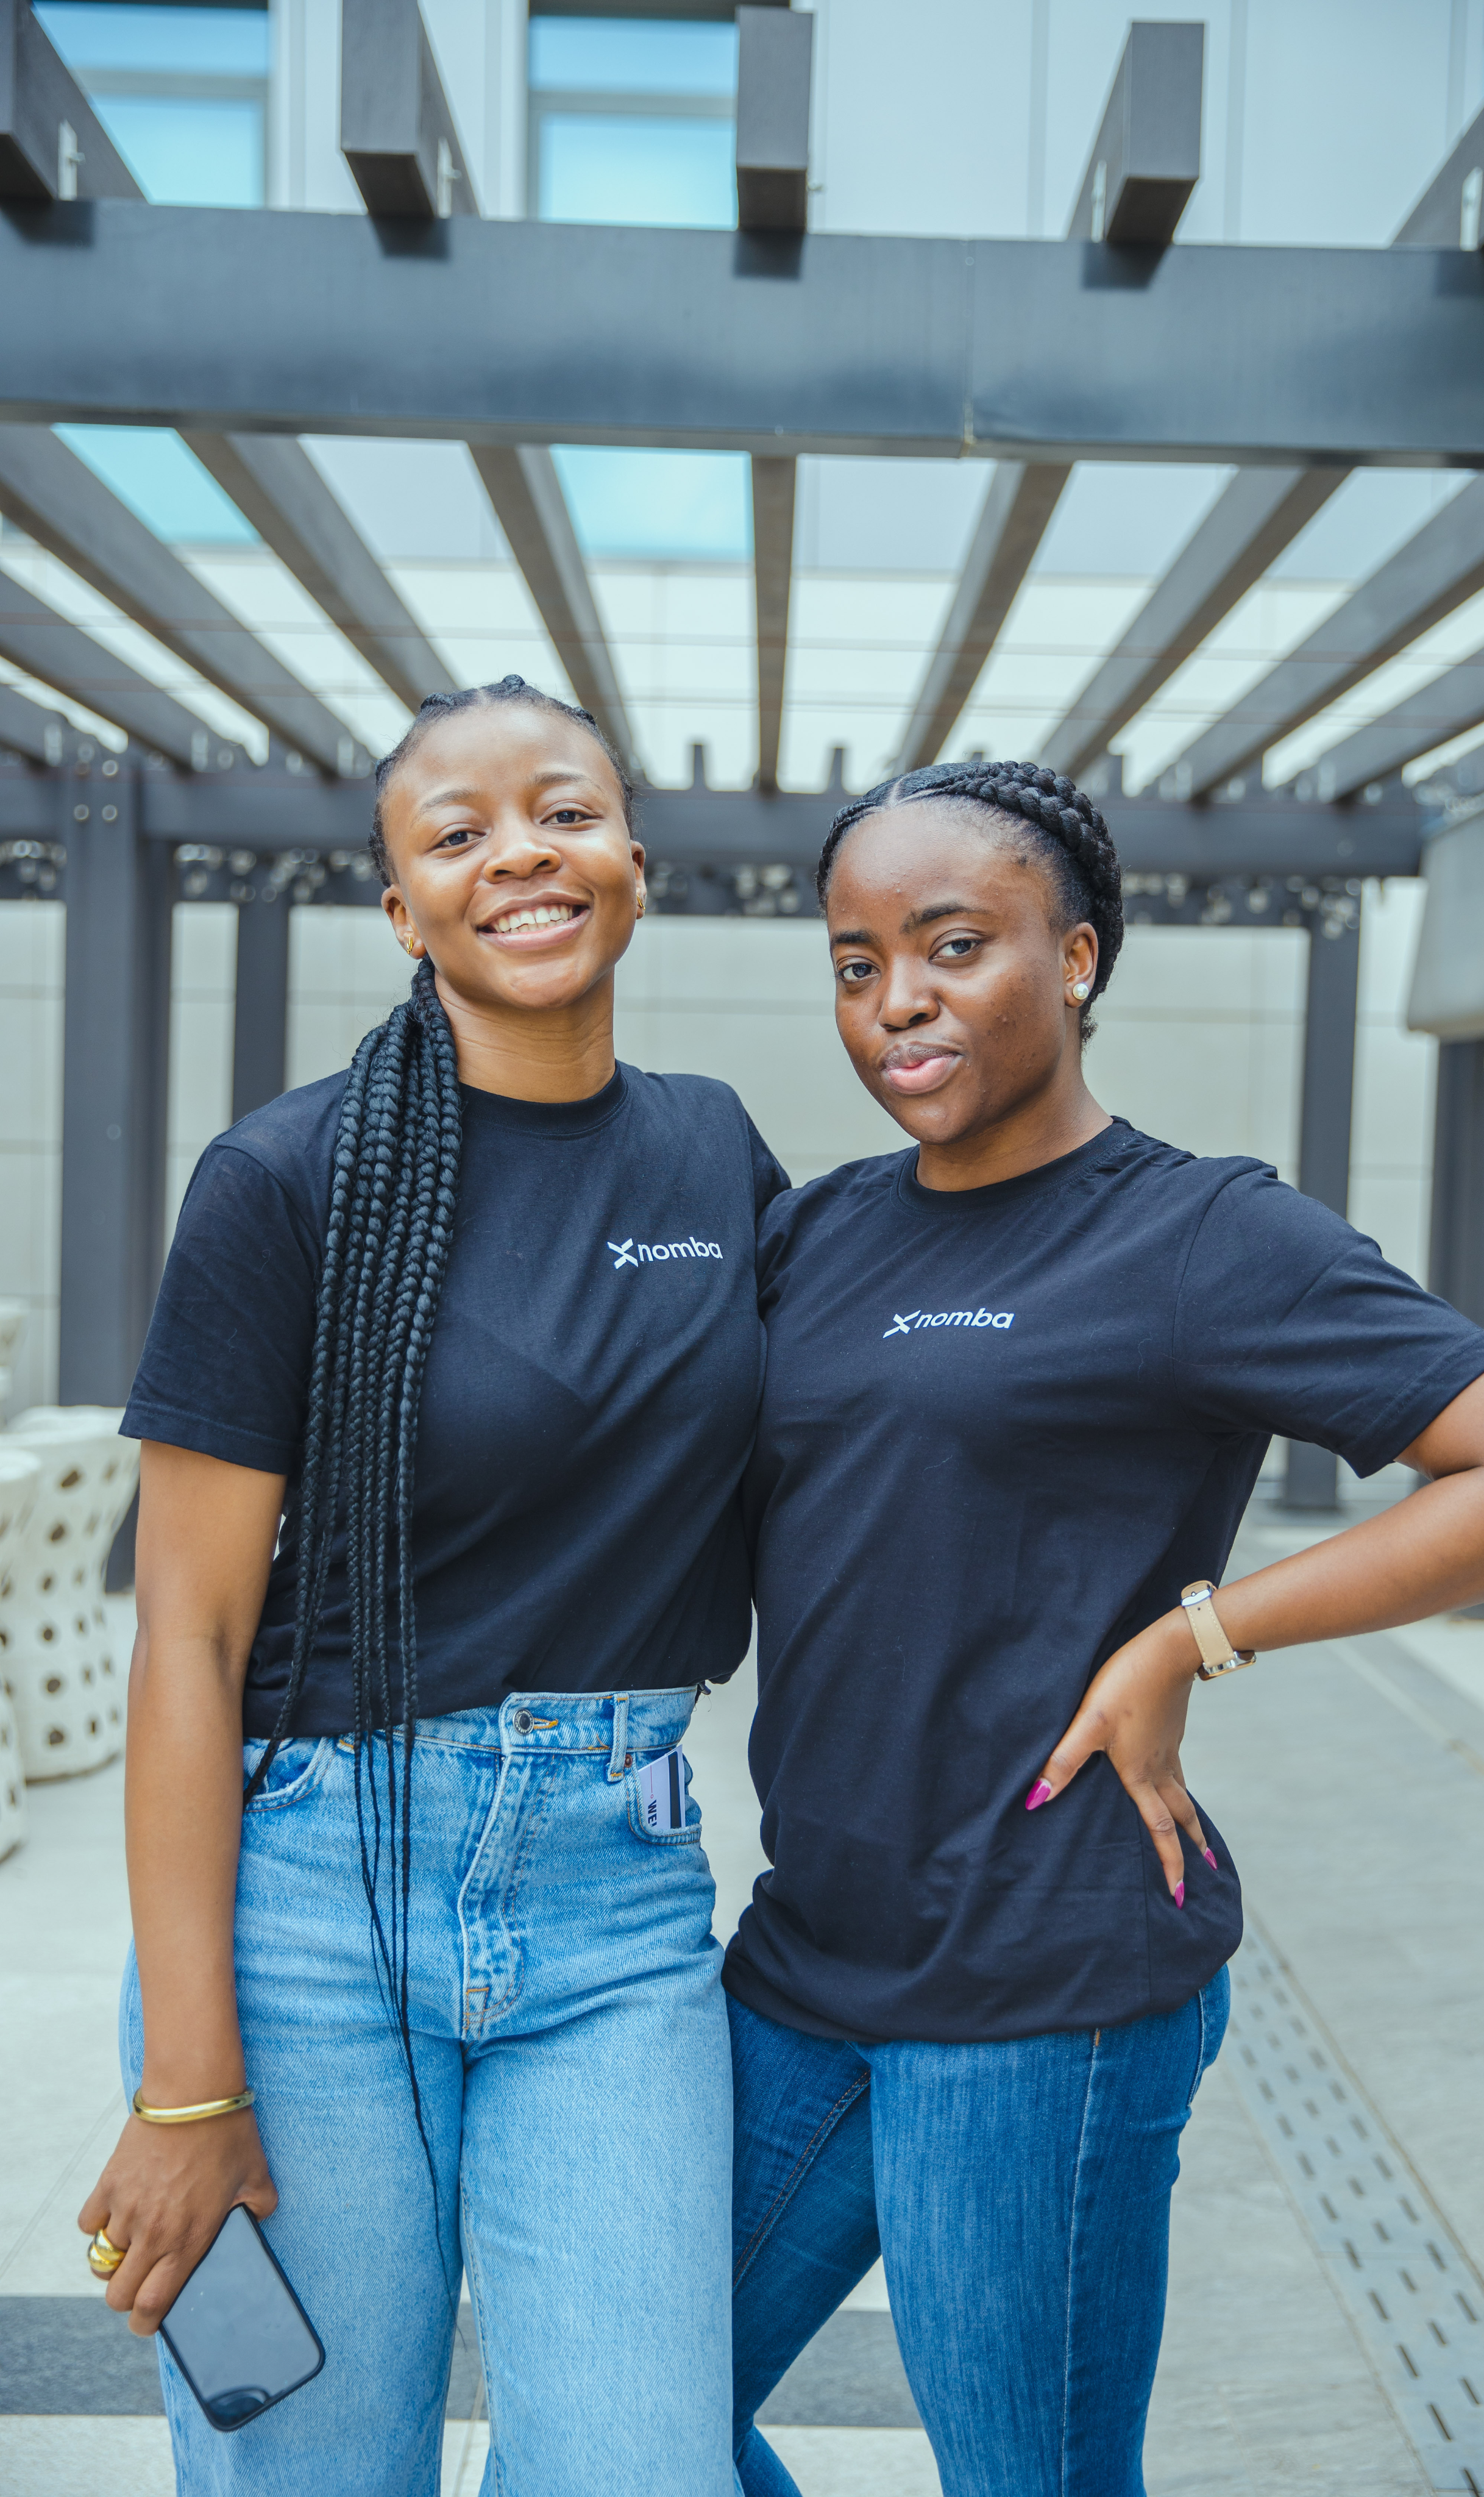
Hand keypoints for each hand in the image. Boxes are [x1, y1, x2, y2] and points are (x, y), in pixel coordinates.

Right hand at [78, 2109, 276, 2335]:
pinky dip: (98, 2225)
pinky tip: (118, 2212)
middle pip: (117, 2295)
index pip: (151, 2306)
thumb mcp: (258, 2178)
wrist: (193, 2093)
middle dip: (126, 2297)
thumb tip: (255, 2226)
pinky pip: (88, 2224)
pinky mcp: (107, 2185)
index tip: (147, 2322)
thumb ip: (258, 2211)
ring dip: (116, 2258)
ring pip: (102, 2260)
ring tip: (134, 2243)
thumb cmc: (229, 2135)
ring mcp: (126, 2210)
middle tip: (140, 2282)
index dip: (145, 2324)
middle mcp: (152, 2233)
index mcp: (188, 2241)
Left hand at [1024, 1611, 1213, 1902]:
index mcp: (1140, 1774)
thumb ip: (1063, 1761)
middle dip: (1192, 1849)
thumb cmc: (1127, 1685)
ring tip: (1199, 1837)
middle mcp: (1160, 1768)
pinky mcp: (1171, 1730)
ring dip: (1190, 1820)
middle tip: (1207, 1874)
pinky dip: (1181, 1789)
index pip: (1158, 1830)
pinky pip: (1178, 1770)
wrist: (1169, 1649)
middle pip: (1180, 1817)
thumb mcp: (1088, 1722)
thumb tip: (1035, 1800)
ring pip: (1182, 1794)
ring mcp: (1169, 1748)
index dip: (1169, 1864)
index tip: (1179, 1896)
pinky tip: (1174, 1780)